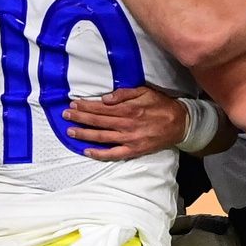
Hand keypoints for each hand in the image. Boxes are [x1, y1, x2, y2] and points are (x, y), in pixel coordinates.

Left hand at [63, 86, 187, 159]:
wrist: (180, 123)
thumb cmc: (161, 105)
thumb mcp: (144, 92)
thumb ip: (124, 94)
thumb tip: (104, 99)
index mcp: (128, 109)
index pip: (100, 108)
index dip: (85, 106)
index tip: (73, 104)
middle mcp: (126, 124)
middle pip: (97, 121)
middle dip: (80, 118)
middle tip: (65, 116)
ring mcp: (129, 139)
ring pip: (101, 137)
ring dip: (84, 134)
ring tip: (70, 131)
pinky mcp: (133, 150)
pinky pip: (113, 154)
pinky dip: (99, 153)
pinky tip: (87, 151)